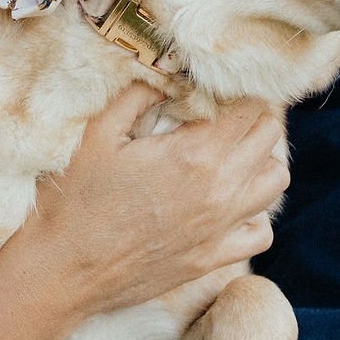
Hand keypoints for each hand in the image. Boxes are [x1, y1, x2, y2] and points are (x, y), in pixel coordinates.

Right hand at [22, 83, 287, 319]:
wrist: (64, 269)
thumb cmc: (75, 199)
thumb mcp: (98, 133)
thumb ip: (138, 94)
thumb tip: (168, 70)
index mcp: (194, 153)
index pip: (251, 107)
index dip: (240, 90)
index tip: (219, 89)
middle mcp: (219, 189)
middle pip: (268, 137)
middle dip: (253, 116)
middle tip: (224, 112)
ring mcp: (220, 228)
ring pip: (275, 181)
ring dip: (260, 159)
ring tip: (232, 153)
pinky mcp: (213, 258)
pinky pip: (262, 232)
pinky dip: (255, 213)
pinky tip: (230, 204)